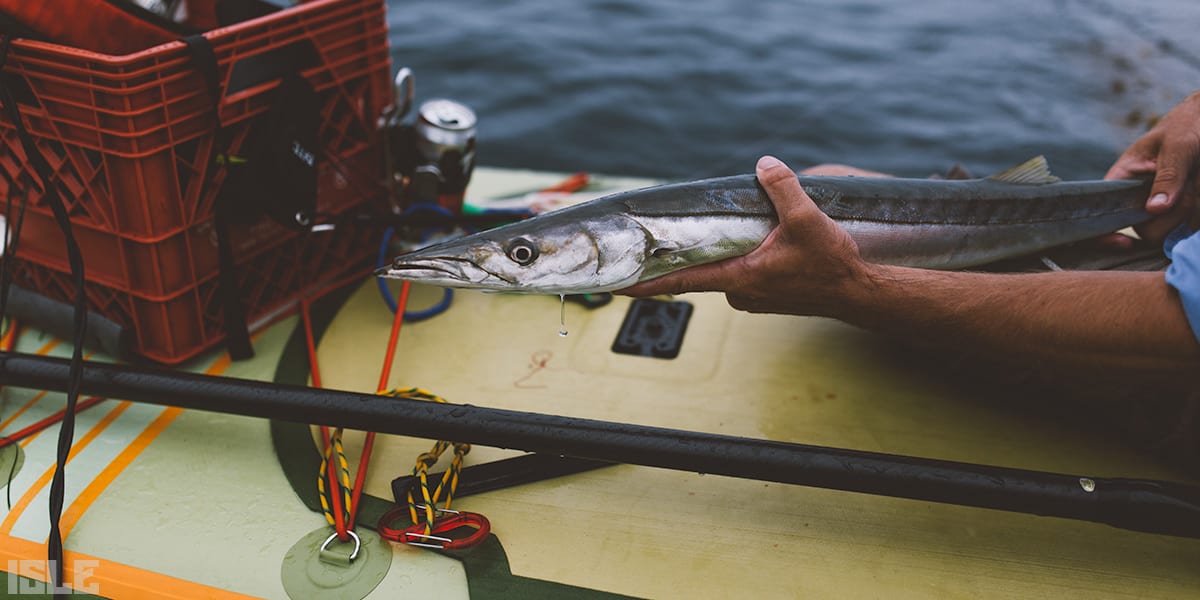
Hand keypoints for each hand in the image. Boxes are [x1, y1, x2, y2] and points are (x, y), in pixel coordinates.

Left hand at [620, 156, 869, 317]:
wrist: (857, 294)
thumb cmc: (831, 264)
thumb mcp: (807, 220)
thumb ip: (783, 189)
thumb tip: (764, 163)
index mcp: (739, 278)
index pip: (679, 281)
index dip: (643, 283)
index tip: (612, 286)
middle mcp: (739, 293)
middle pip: (696, 273)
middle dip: (675, 259)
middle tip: (647, 245)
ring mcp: (751, 298)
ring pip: (720, 272)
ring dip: (712, 256)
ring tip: (708, 235)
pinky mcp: (764, 296)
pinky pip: (739, 275)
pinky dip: (734, 260)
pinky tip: (749, 243)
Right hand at [1106, 91, 1199, 243]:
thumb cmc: (1188, 125)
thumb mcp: (1178, 145)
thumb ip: (1168, 176)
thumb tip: (1154, 210)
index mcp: (1121, 180)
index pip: (1103, 214)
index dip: (1105, 234)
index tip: (1124, 243)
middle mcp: (1138, 199)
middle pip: (1145, 230)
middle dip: (1171, 217)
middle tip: (1191, 190)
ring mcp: (1161, 209)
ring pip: (1172, 230)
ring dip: (1191, 212)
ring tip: (1198, 183)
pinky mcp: (1182, 213)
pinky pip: (1190, 226)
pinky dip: (1198, 216)